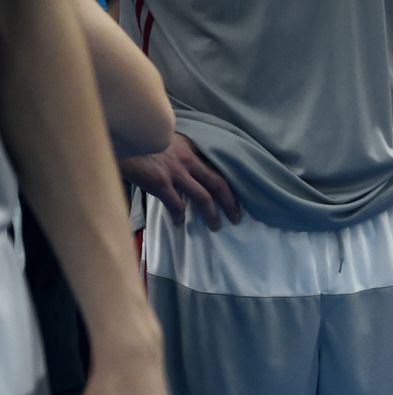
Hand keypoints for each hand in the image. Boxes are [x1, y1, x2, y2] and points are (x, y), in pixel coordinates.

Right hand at [119, 133, 240, 229]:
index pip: (216, 166)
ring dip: (212, 214)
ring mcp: (174, 171)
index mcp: (188, 147)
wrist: (116, 131)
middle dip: (230, 202)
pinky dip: (179, 215)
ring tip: (215, 226)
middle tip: (236, 217)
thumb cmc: (134, 135)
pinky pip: (176, 205)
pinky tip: (178, 222)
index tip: (234, 195)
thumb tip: (176, 164)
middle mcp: (186, 159)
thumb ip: (173, 149)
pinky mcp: (160, 182)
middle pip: (218, 183)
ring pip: (203, 197)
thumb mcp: (160, 136)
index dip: (227, 183)